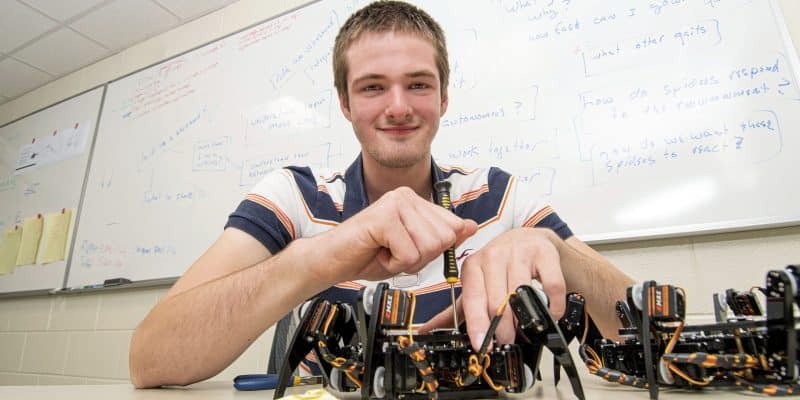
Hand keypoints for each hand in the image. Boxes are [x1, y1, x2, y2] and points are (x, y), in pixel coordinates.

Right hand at [311, 186, 477, 283]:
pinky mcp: (384, 217)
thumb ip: (442, 239)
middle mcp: (407, 195)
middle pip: (443, 238)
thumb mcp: (414, 250)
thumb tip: (472, 226)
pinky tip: (377, 253)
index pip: (452, 227)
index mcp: (416, 200)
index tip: (407, 249)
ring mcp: (395, 203)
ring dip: (406, 261)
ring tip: (385, 251)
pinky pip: (409, 253)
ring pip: (428, 246)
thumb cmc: (368, 255)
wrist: (331, 261)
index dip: (433, 250)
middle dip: (421, 257)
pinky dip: (393, 263)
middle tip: (393, 252)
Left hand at [420, 228, 565, 351]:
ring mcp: (519, 252)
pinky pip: (550, 285)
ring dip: (525, 319)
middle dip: (502, 328)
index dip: (477, 324)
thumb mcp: (477, 284)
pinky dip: (552, 305)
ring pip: (521, 293)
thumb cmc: (501, 266)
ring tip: (525, 330)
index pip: (473, 299)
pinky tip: (549, 312)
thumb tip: (426, 331)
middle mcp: (494, 255)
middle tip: (505, 341)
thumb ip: (457, 310)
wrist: (530, 240)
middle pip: (497, 300)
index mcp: (473, 265)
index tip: (482, 343)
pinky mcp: (544, 252)